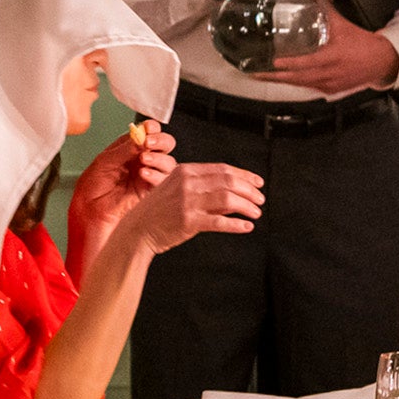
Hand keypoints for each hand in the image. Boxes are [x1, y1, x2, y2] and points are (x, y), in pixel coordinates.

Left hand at [69, 123, 172, 244]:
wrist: (91, 210)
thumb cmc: (93, 186)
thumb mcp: (105, 161)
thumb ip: (125, 149)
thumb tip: (141, 137)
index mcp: (131, 148)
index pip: (150, 132)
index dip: (153, 128)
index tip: (148, 128)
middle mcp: (143, 159)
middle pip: (166, 144)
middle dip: (161, 141)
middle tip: (149, 144)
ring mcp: (150, 175)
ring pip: (169, 162)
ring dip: (160, 158)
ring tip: (144, 160)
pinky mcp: (152, 191)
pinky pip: (165, 180)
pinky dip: (157, 175)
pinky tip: (144, 174)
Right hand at [114, 161, 263, 257]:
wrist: (137, 229)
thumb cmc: (159, 210)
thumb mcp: (178, 190)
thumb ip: (204, 189)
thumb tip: (235, 194)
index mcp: (186, 171)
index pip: (223, 169)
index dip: (244, 176)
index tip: (258, 182)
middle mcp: (188, 183)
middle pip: (228, 182)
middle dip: (249, 190)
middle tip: (261, 199)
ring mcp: (187, 202)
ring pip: (227, 199)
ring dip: (247, 206)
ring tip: (256, 213)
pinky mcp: (188, 221)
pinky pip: (219, 222)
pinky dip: (236, 224)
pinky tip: (246, 227)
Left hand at [267, 25, 398, 97]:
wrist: (381, 62)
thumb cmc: (362, 44)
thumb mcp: (343, 25)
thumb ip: (326, 7)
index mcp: (332, 57)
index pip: (307, 63)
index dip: (290, 64)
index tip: (275, 62)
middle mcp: (329, 74)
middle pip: (298, 78)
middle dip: (276, 77)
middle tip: (257, 74)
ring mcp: (330, 84)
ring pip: (302, 85)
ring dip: (283, 81)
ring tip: (264, 77)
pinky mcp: (332, 90)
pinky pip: (310, 88)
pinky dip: (297, 83)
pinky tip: (285, 80)